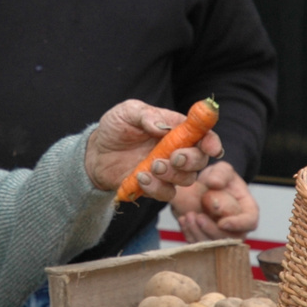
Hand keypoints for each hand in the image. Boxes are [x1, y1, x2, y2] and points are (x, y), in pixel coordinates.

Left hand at [84, 99, 223, 199]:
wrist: (95, 152)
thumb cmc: (115, 128)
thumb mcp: (127, 112)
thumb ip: (146, 115)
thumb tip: (163, 126)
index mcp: (176, 129)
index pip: (203, 135)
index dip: (211, 141)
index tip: (211, 147)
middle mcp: (176, 150)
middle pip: (200, 160)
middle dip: (192, 160)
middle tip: (174, 157)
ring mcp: (167, 171)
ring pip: (186, 179)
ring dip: (172, 174)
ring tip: (152, 165)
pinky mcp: (155, 187)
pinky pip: (166, 194)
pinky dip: (156, 188)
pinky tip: (140, 177)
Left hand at [170, 161, 258, 241]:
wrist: (204, 187)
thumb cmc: (218, 178)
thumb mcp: (221, 170)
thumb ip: (220, 173)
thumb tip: (214, 184)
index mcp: (248, 210)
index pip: (250, 222)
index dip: (238, 225)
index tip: (222, 222)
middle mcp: (238, 228)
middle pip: (230, 239)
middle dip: (212, 231)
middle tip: (198, 216)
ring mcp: (222, 236)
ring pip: (213, 246)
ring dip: (198, 234)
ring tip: (187, 216)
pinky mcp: (207, 238)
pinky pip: (199, 244)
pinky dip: (189, 234)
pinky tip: (183, 220)